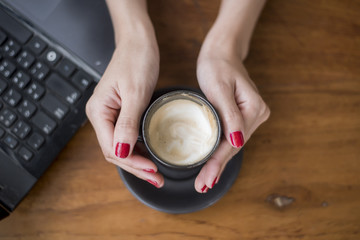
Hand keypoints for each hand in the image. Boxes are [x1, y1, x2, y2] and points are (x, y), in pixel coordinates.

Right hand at [86, 36, 163, 187]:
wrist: (138, 43)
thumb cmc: (136, 61)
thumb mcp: (135, 93)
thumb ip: (127, 123)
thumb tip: (121, 153)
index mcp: (99, 111)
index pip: (112, 147)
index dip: (132, 162)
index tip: (152, 170)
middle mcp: (100, 115)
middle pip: (114, 151)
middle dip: (135, 167)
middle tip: (157, 178)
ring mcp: (109, 115)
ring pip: (120, 146)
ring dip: (137, 161)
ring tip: (155, 173)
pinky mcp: (120, 112)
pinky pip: (125, 136)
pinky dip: (137, 149)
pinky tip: (149, 155)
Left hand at [194, 45, 269, 192]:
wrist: (221, 53)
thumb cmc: (217, 66)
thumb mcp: (219, 88)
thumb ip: (229, 115)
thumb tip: (236, 142)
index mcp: (254, 109)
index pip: (233, 141)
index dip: (218, 161)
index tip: (206, 179)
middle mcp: (257, 115)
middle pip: (234, 147)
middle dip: (217, 167)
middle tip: (202, 186)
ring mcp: (251, 117)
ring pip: (232, 145)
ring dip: (218, 163)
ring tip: (205, 181)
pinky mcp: (242, 117)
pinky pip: (230, 138)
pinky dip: (220, 152)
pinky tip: (212, 164)